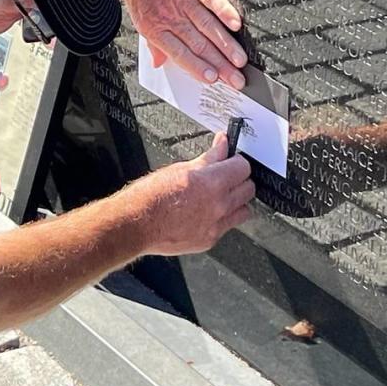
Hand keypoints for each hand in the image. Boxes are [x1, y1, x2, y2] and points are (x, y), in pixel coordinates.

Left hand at [107, 0, 247, 88]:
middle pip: (199, 45)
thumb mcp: (137, 16)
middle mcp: (170, 17)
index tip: (213, 80)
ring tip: (239, 60)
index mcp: (155, 29)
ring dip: (226, 45)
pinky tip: (236, 24)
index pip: (180, 54)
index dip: (198, 68)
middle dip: (220, 64)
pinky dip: (223, 10)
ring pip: (208, 26)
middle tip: (236, 79)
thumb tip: (159, 63)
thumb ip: (153, 41)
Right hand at [122, 133, 253, 254]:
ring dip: (236, 202)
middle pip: (249, 189)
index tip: (230, 160)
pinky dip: (222, 219)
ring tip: (220, 197)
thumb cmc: (151, 196)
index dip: (236, 161)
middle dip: (240, 180)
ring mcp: (216, 225)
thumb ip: (208, 158)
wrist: (137, 224)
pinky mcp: (209, 240)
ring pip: (244, 210)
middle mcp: (219, 205)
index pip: (243, 167)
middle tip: (226, 176)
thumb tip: (222, 145)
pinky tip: (207, 213)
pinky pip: (227, 227)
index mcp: (212, 182)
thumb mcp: (180, 168)